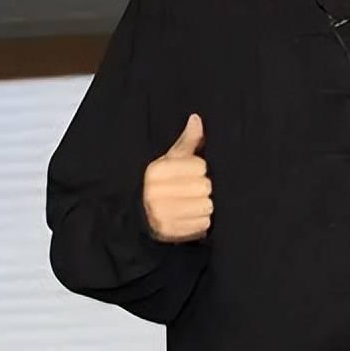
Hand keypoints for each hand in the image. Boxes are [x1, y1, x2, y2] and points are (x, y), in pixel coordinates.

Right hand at [142, 114, 211, 241]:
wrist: (144, 217)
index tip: (192, 175)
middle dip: (204, 190)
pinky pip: (202, 224)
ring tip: (193, 205)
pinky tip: (191, 218)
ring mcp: (161, 214)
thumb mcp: (172, 160)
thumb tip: (196, 118)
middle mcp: (155, 192)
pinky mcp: (169, 232)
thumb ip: (187, 141)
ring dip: (204, 207)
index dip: (201, 171)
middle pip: (205, 187)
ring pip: (206, 206)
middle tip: (194, 192)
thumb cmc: (165, 182)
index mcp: (156, 171)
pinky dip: (202, 223)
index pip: (200, 167)